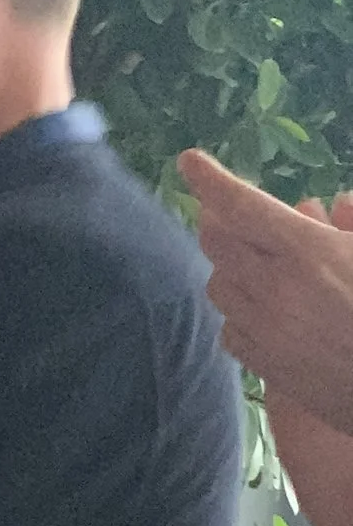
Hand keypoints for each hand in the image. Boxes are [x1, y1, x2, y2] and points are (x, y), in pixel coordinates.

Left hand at [181, 148, 352, 431]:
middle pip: (218, 244)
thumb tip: (336, 204)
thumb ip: (350, 225)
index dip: (212, 181)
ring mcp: (264, 330)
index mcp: (308, 252)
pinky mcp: (263, 364)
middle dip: (217, 221)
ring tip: (252, 260)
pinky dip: (237, 311)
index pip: (244, 207)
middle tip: (225, 211)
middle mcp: (275, 289)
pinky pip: (229, 328)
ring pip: (218, 286)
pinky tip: (260, 308)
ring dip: (228, 266)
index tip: (189, 161)